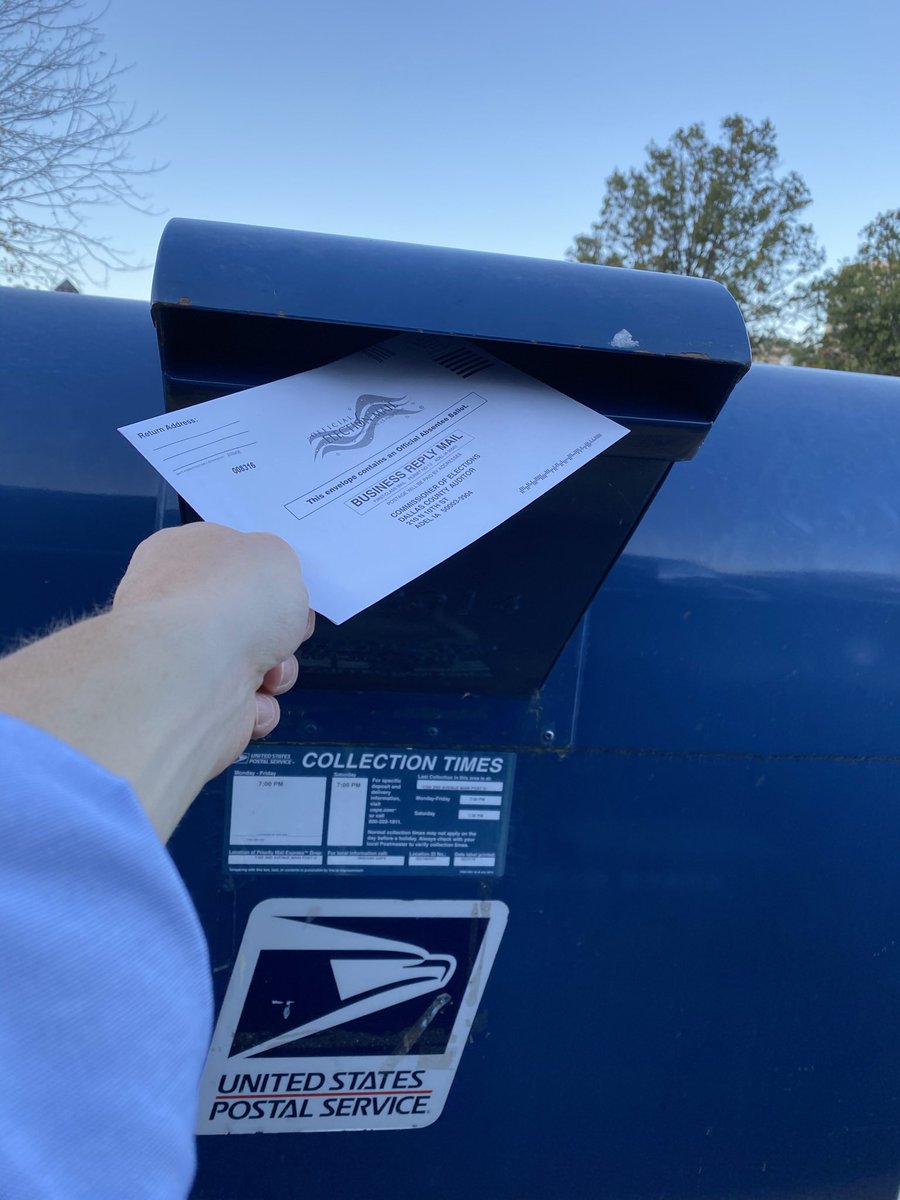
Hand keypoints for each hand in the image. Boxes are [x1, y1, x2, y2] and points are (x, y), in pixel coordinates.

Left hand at [112, 522, 313, 777]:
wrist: (196, 673)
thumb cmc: (233, 599)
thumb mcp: (275, 553)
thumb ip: (274, 564)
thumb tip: (266, 588)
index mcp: (179, 554)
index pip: (223, 556)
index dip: (262, 573)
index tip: (286, 586)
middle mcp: (173, 606)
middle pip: (244, 616)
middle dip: (277, 629)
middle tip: (290, 629)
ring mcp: (179, 660)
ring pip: (250, 664)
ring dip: (277, 671)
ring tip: (271, 672)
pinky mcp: (189, 708)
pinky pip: (242, 706)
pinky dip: (257, 707)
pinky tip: (251, 701)